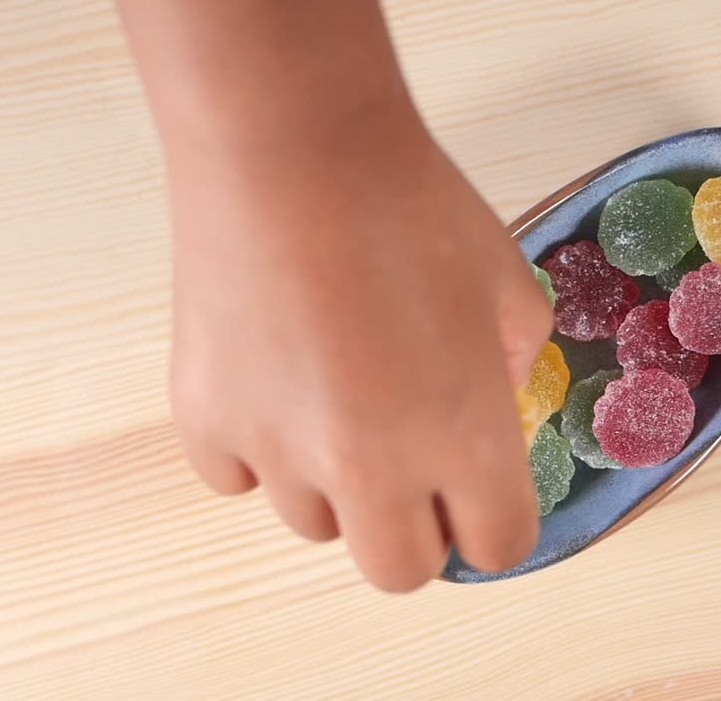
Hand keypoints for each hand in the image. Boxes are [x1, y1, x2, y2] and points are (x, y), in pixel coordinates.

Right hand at [168, 127, 551, 591]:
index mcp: (463, 438)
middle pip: (401, 572)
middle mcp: (372, 469)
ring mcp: (279, 452)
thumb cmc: (413, 207)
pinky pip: (237, 478)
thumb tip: (491, 400)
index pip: (498, 546)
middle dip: (417, 531)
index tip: (483, 495)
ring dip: (337, 485)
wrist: (295, 148)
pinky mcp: (206, 421)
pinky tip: (274, 382)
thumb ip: (513, 365)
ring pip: (315, 525)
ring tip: (336, 395)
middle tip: (413, 467)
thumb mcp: (507, 285)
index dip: (496, 523)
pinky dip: (259, 451)